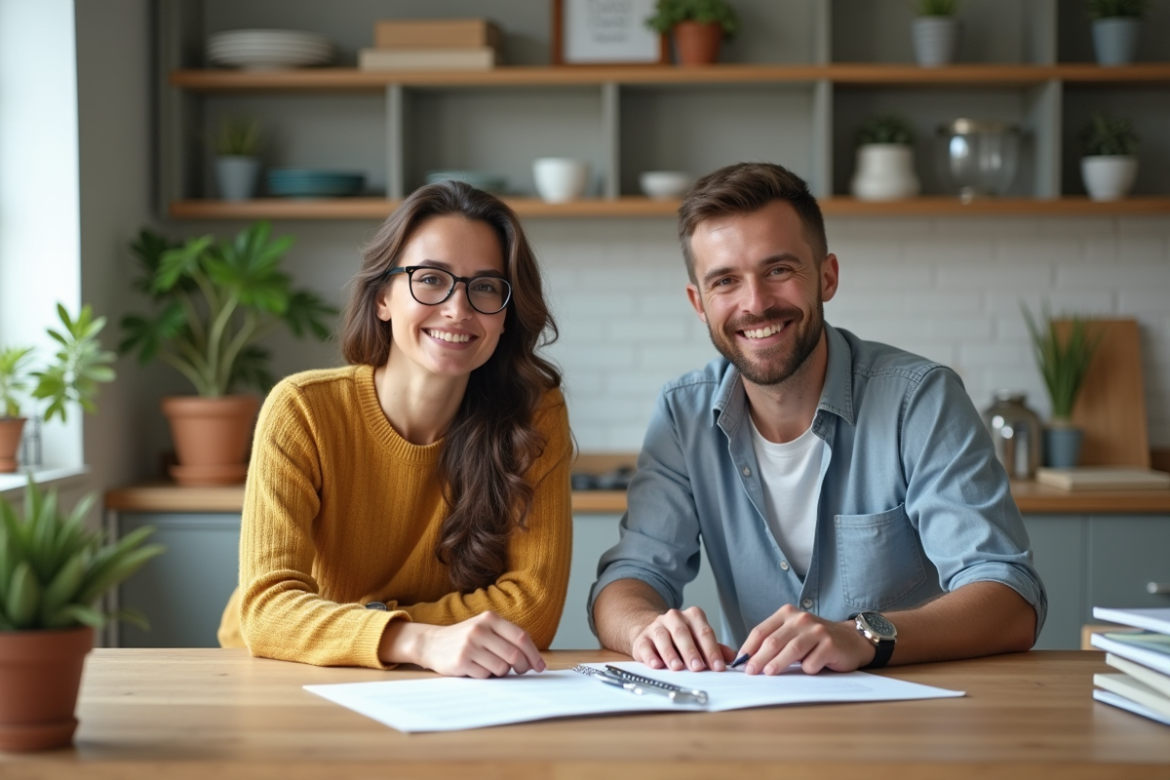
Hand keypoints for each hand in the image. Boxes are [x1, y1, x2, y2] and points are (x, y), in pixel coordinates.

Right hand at [390, 612, 546, 677]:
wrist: (431, 643)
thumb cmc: (465, 638)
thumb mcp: (485, 628)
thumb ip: (506, 638)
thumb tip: (533, 659)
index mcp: (490, 618)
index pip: (521, 637)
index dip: (534, 654)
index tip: (540, 666)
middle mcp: (480, 629)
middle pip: (514, 654)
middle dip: (522, 666)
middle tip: (520, 671)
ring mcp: (470, 645)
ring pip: (502, 667)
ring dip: (501, 672)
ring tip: (491, 666)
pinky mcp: (461, 661)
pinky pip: (485, 675)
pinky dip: (486, 676)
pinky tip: (476, 668)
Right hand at [629, 606, 734, 671]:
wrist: (653, 633)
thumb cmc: (681, 640)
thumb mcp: (699, 641)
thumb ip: (715, 648)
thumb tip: (733, 658)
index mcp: (693, 616)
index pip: (704, 632)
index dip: (712, 650)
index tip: (717, 667)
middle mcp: (674, 617)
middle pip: (683, 633)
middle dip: (691, 652)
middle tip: (698, 668)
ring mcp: (657, 626)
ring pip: (663, 637)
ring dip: (671, 654)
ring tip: (677, 667)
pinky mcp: (642, 637)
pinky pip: (645, 645)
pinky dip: (651, 656)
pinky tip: (656, 665)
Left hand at [736, 604, 874, 674]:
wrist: (851, 640)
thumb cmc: (815, 640)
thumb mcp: (792, 634)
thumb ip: (774, 641)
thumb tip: (748, 660)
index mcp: (787, 614)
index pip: (761, 631)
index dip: (748, 647)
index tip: (740, 662)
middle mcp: (801, 619)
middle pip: (774, 641)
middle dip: (759, 658)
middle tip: (750, 672)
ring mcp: (816, 631)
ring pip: (791, 650)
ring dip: (777, 663)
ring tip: (768, 673)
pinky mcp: (830, 644)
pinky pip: (812, 661)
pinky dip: (807, 669)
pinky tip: (809, 670)